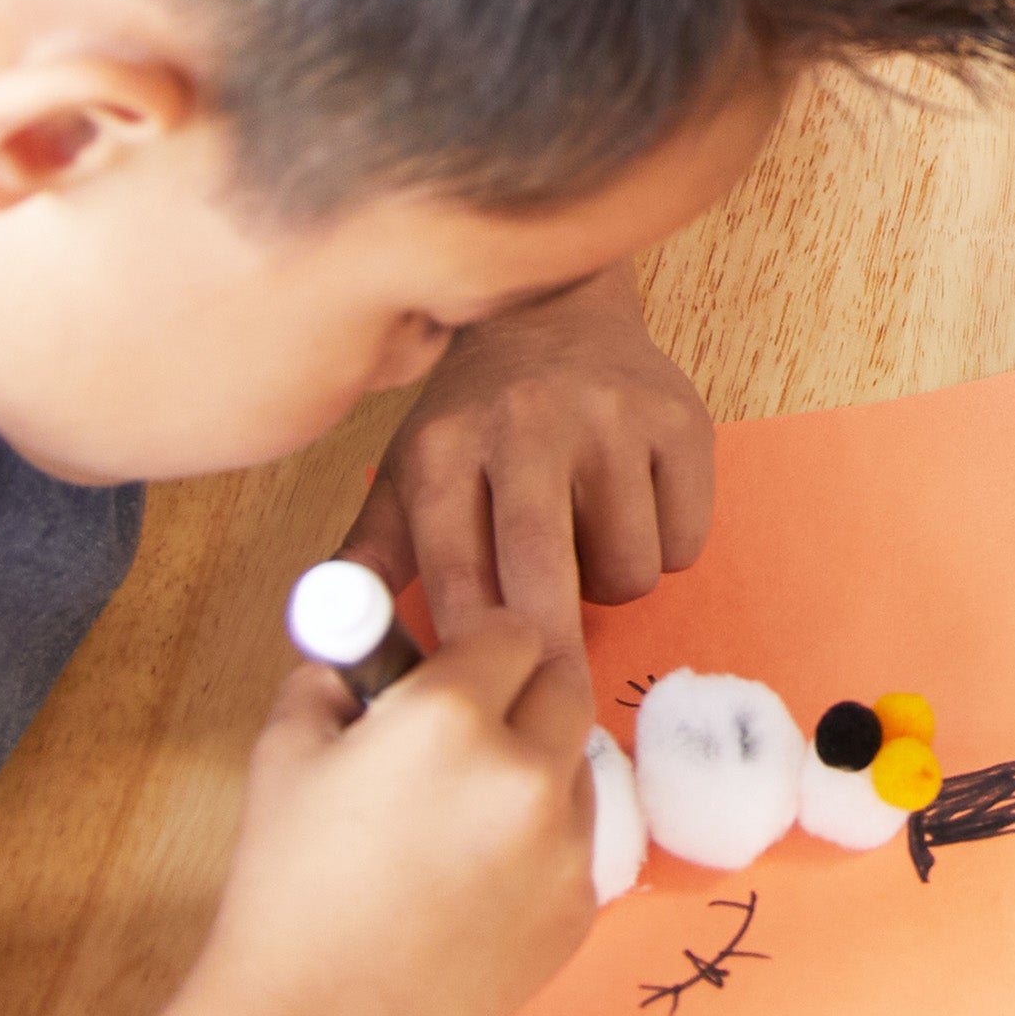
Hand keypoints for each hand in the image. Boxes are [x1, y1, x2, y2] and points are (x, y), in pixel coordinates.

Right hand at [191, 613, 598, 1015]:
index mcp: (451, 715)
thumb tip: (376, 642)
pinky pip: (576, 844)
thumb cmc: (286, 891)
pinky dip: (539, 847)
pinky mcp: (581, 907)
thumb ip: (340, 674)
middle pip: (563, 685)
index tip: (454, 670)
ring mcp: (564, 844)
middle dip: (519, 696)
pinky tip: (473, 884)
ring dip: (534, 771)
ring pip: (576, 765)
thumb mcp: (286, 751)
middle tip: (465, 737)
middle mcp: (524, 769)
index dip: (478, 649)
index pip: (511, 631)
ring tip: (457, 825)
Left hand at [340, 261, 707, 664]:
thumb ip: (372, 555)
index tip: (483, 703)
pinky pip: (684, 538)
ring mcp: (612, 416)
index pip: (456, 573)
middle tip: (561, 694)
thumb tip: (330, 639)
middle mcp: (527, 421)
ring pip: (628, 566)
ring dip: (611, 583)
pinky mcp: (681, 421)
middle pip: (545, 567)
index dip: (470, 649)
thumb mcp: (408, 469)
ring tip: (587, 544)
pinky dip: (665, 547)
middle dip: (551, 651)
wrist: (556, 311)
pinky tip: (634, 510)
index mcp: (445, 445)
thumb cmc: (475, 412)